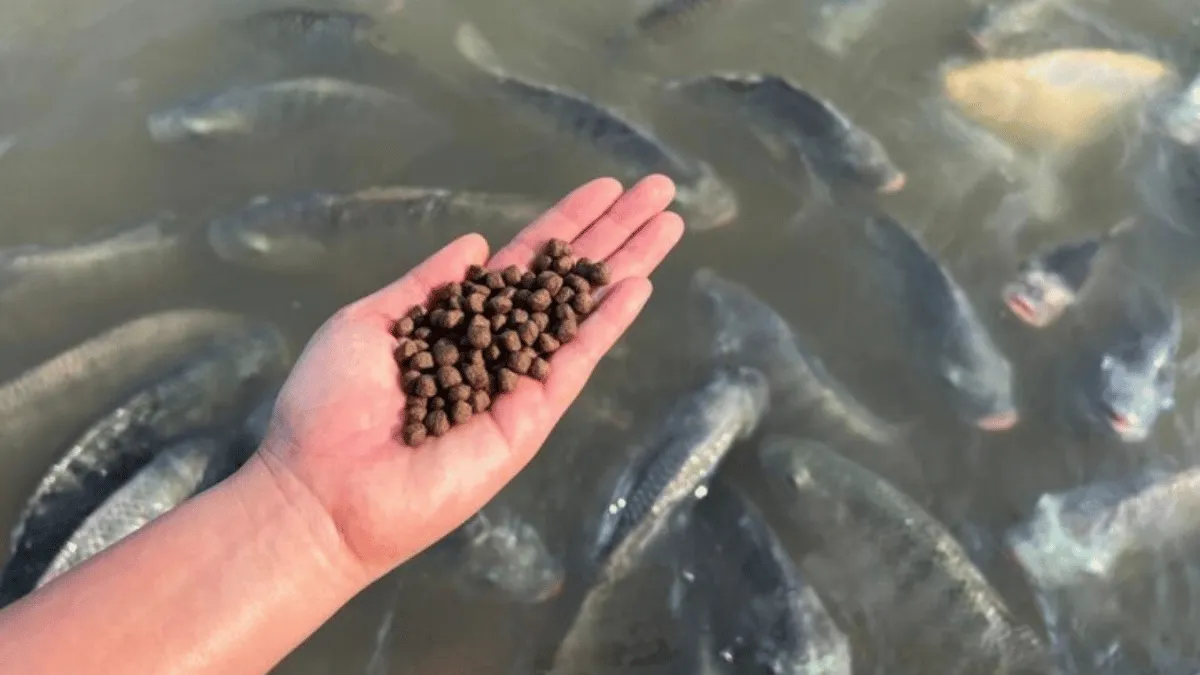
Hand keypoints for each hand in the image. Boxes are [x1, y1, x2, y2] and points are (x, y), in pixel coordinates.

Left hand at [251, 175, 684, 580]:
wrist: (323, 488)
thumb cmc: (330, 405)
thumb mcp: (371, 323)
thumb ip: (428, 285)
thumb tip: (477, 245)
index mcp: (459, 322)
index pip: (525, 263)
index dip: (566, 224)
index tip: (605, 189)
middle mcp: (499, 347)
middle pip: (567, 280)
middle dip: (614, 234)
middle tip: (659, 190)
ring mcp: (520, 382)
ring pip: (584, 313)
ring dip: (629, 267)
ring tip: (669, 223)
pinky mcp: (530, 417)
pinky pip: (575, 361)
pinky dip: (608, 323)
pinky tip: (638, 285)